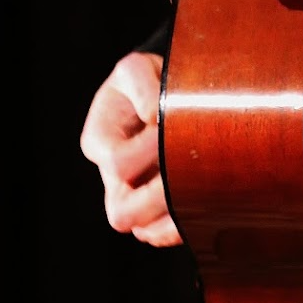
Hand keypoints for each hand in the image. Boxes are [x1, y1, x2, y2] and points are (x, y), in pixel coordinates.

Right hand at [79, 51, 183, 247]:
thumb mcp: (136, 69)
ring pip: (143, 227)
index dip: (148, 151)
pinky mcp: (155, 203)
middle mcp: (111, 174)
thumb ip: (142, 87)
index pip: (118, 163)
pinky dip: (179, 229)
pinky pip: (162, 232)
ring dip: (171, 216)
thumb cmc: (144, 80)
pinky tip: (202, 214)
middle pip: (122, 210)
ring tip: (200, 196)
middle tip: (190, 173)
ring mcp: (132, 192)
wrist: (158, 91)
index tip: (172, 130)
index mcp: (100, 140)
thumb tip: (154, 118)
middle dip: (157, 197)